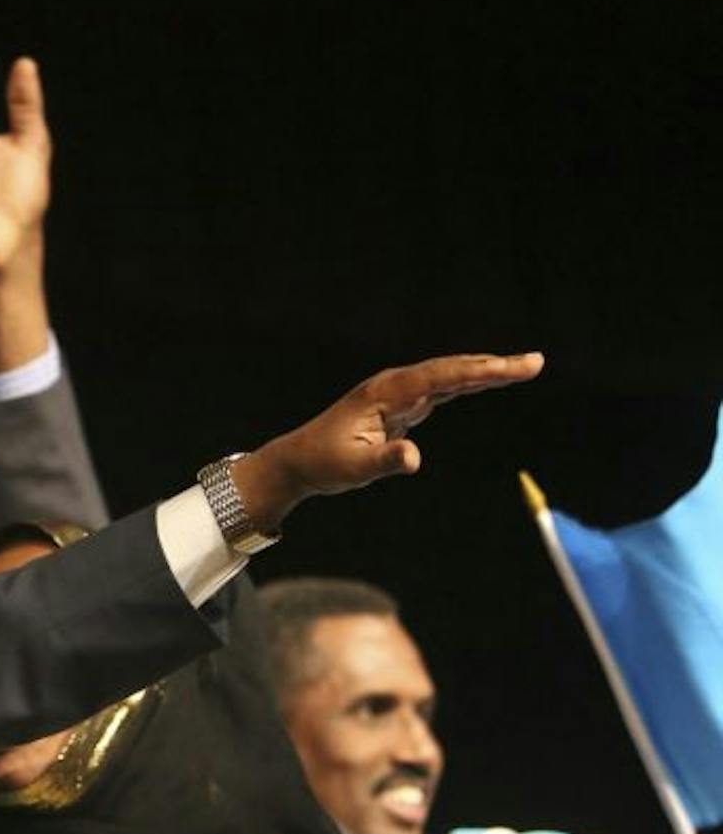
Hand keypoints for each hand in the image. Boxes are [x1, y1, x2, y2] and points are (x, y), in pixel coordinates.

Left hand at [231, 352, 546, 530]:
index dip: (479, 371)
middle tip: (535, 362)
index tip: (513, 367)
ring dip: (485, 370)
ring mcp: (398, 393)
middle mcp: (394, 386)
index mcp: (385, 393)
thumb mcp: (354, 470)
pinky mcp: (401, 405)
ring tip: (525, 367)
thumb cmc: (325, 463)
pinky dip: (468, 383)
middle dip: (493, 365)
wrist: (298, 460)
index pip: (440, 377)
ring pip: (449, 376)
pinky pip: (442, 389)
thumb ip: (385, 461)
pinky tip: (489, 379)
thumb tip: (414, 457)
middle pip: (451, 370)